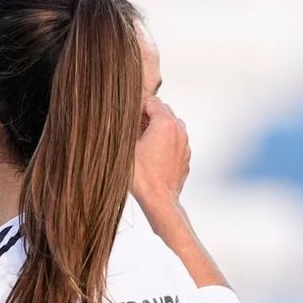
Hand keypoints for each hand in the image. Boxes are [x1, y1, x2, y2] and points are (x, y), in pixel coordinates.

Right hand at [132, 96, 191, 220]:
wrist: (158, 200)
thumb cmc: (141, 177)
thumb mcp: (125, 147)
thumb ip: (124, 127)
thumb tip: (118, 118)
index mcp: (165, 123)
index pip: (152, 101)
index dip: (137, 106)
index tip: (128, 115)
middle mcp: (179, 130)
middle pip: (163, 111)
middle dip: (148, 116)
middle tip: (132, 127)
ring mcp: (184, 144)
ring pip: (171, 126)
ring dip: (157, 128)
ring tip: (142, 141)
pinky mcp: (185, 156)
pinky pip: (175, 141)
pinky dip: (165, 142)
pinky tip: (152, 154)